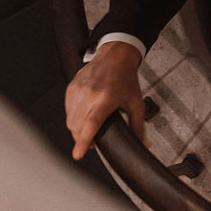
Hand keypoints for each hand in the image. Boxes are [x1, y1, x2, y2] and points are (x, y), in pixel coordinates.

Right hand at [65, 41, 146, 160]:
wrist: (115, 56)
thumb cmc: (125, 77)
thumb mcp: (136, 102)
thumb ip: (138, 126)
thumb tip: (142, 144)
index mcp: (106, 98)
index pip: (91, 123)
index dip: (84, 141)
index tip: (78, 154)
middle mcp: (89, 94)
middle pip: (78, 126)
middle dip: (82, 140)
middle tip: (93, 143)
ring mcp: (78, 90)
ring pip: (70, 121)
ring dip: (77, 131)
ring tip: (88, 131)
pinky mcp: (71, 88)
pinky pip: (68, 111)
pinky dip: (73, 119)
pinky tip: (83, 118)